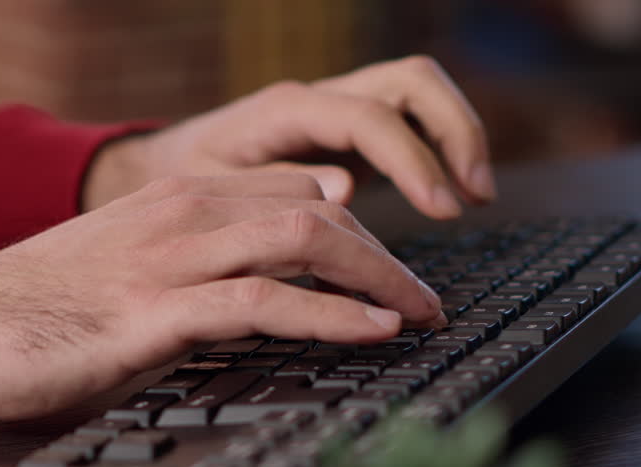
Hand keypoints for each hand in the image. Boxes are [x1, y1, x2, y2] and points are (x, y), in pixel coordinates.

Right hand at [0, 175, 446, 418]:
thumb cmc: (35, 308)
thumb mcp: (124, 269)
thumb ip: (188, 267)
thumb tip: (252, 295)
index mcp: (175, 201)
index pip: (292, 197)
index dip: (356, 233)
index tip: (390, 272)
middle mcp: (182, 215)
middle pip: (316, 215)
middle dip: (385, 255)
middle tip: (426, 297)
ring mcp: (171, 259)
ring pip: (304, 244)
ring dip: (377, 279)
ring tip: (422, 314)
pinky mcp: (155, 312)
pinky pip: (264, 303)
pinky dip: (330, 315)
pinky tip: (373, 332)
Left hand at [83, 55, 493, 217]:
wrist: (164, 166)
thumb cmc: (184, 181)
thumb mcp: (213, 189)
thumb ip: (273, 187)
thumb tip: (346, 188)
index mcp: (286, 109)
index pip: (370, 118)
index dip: (413, 161)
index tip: (443, 209)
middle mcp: (320, 97)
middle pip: (412, 83)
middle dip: (455, 133)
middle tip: (474, 197)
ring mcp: (338, 109)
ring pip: (419, 92)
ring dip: (458, 136)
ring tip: (476, 197)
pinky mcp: (348, 131)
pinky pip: (409, 121)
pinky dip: (439, 149)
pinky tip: (449, 195)